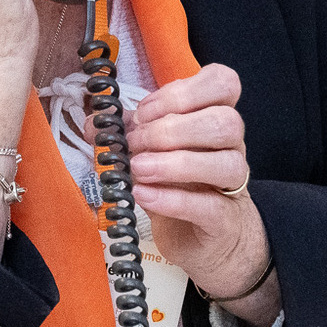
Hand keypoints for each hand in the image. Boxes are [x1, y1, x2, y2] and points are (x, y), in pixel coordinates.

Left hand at [127, 64, 278, 325]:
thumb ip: (129, 136)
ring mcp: (233, 184)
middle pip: (226, 121)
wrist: (209, 244)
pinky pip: (209, 205)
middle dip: (172, 129)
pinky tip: (143, 195)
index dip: (183, 91)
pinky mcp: (224, 220)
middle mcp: (231, 147)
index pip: (224, 82)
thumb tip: (94, 123)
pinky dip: (172, 198)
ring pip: (227, 162)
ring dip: (176, 162)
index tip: (145, 112)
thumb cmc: (183, 191)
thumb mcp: (153, 158)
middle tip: (135, 145)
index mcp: (214, 119)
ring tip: (138, 170)